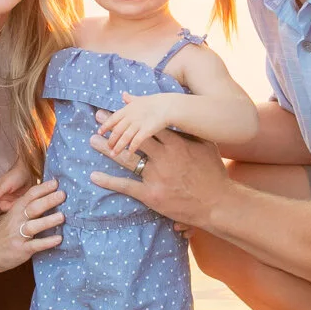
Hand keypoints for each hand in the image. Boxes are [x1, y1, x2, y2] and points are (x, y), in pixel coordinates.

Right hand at [0, 159, 36, 218]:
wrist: (29, 173)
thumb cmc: (16, 175)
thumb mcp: (7, 183)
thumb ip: (0, 190)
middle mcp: (3, 197)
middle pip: (3, 207)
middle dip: (10, 207)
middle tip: (18, 200)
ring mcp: (11, 199)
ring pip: (11, 209)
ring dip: (17, 206)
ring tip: (23, 198)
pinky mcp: (18, 201)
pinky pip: (17, 207)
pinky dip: (21, 206)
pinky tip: (25, 200)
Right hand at [0, 179, 65, 272]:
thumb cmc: (6, 232)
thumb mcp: (14, 216)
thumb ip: (28, 208)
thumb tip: (50, 199)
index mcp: (16, 209)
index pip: (30, 195)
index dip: (43, 188)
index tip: (56, 183)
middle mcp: (17, 220)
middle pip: (33, 207)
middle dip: (48, 200)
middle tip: (63, 195)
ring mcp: (18, 235)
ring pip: (34, 225)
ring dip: (48, 220)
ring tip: (62, 216)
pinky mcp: (21, 249)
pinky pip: (35, 244)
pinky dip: (47, 241)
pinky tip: (58, 239)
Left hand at [87, 127, 225, 229]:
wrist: (218, 202)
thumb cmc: (214, 173)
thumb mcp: (206, 146)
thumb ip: (190, 131)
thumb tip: (182, 116)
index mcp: (176, 144)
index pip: (148, 125)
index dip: (132, 115)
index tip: (119, 107)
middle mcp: (164, 157)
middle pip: (133, 137)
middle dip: (115, 126)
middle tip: (98, 117)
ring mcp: (156, 176)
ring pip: (126, 159)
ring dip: (107, 149)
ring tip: (92, 139)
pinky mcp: (152, 195)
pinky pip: (126, 186)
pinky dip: (109, 181)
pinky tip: (94, 176)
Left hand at [95, 92, 180, 163]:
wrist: (168, 106)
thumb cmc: (155, 102)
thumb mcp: (140, 99)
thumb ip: (130, 99)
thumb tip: (123, 94)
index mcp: (128, 109)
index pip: (113, 118)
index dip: (105, 126)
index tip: (99, 133)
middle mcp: (131, 117)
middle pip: (117, 130)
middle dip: (111, 139)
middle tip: (108, 147)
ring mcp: (138, 124)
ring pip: (125, 137)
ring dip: (118, 146)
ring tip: (114, 153)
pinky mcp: (146, 130)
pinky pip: (136, 141)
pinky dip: (132, 147)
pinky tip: (129, 153)